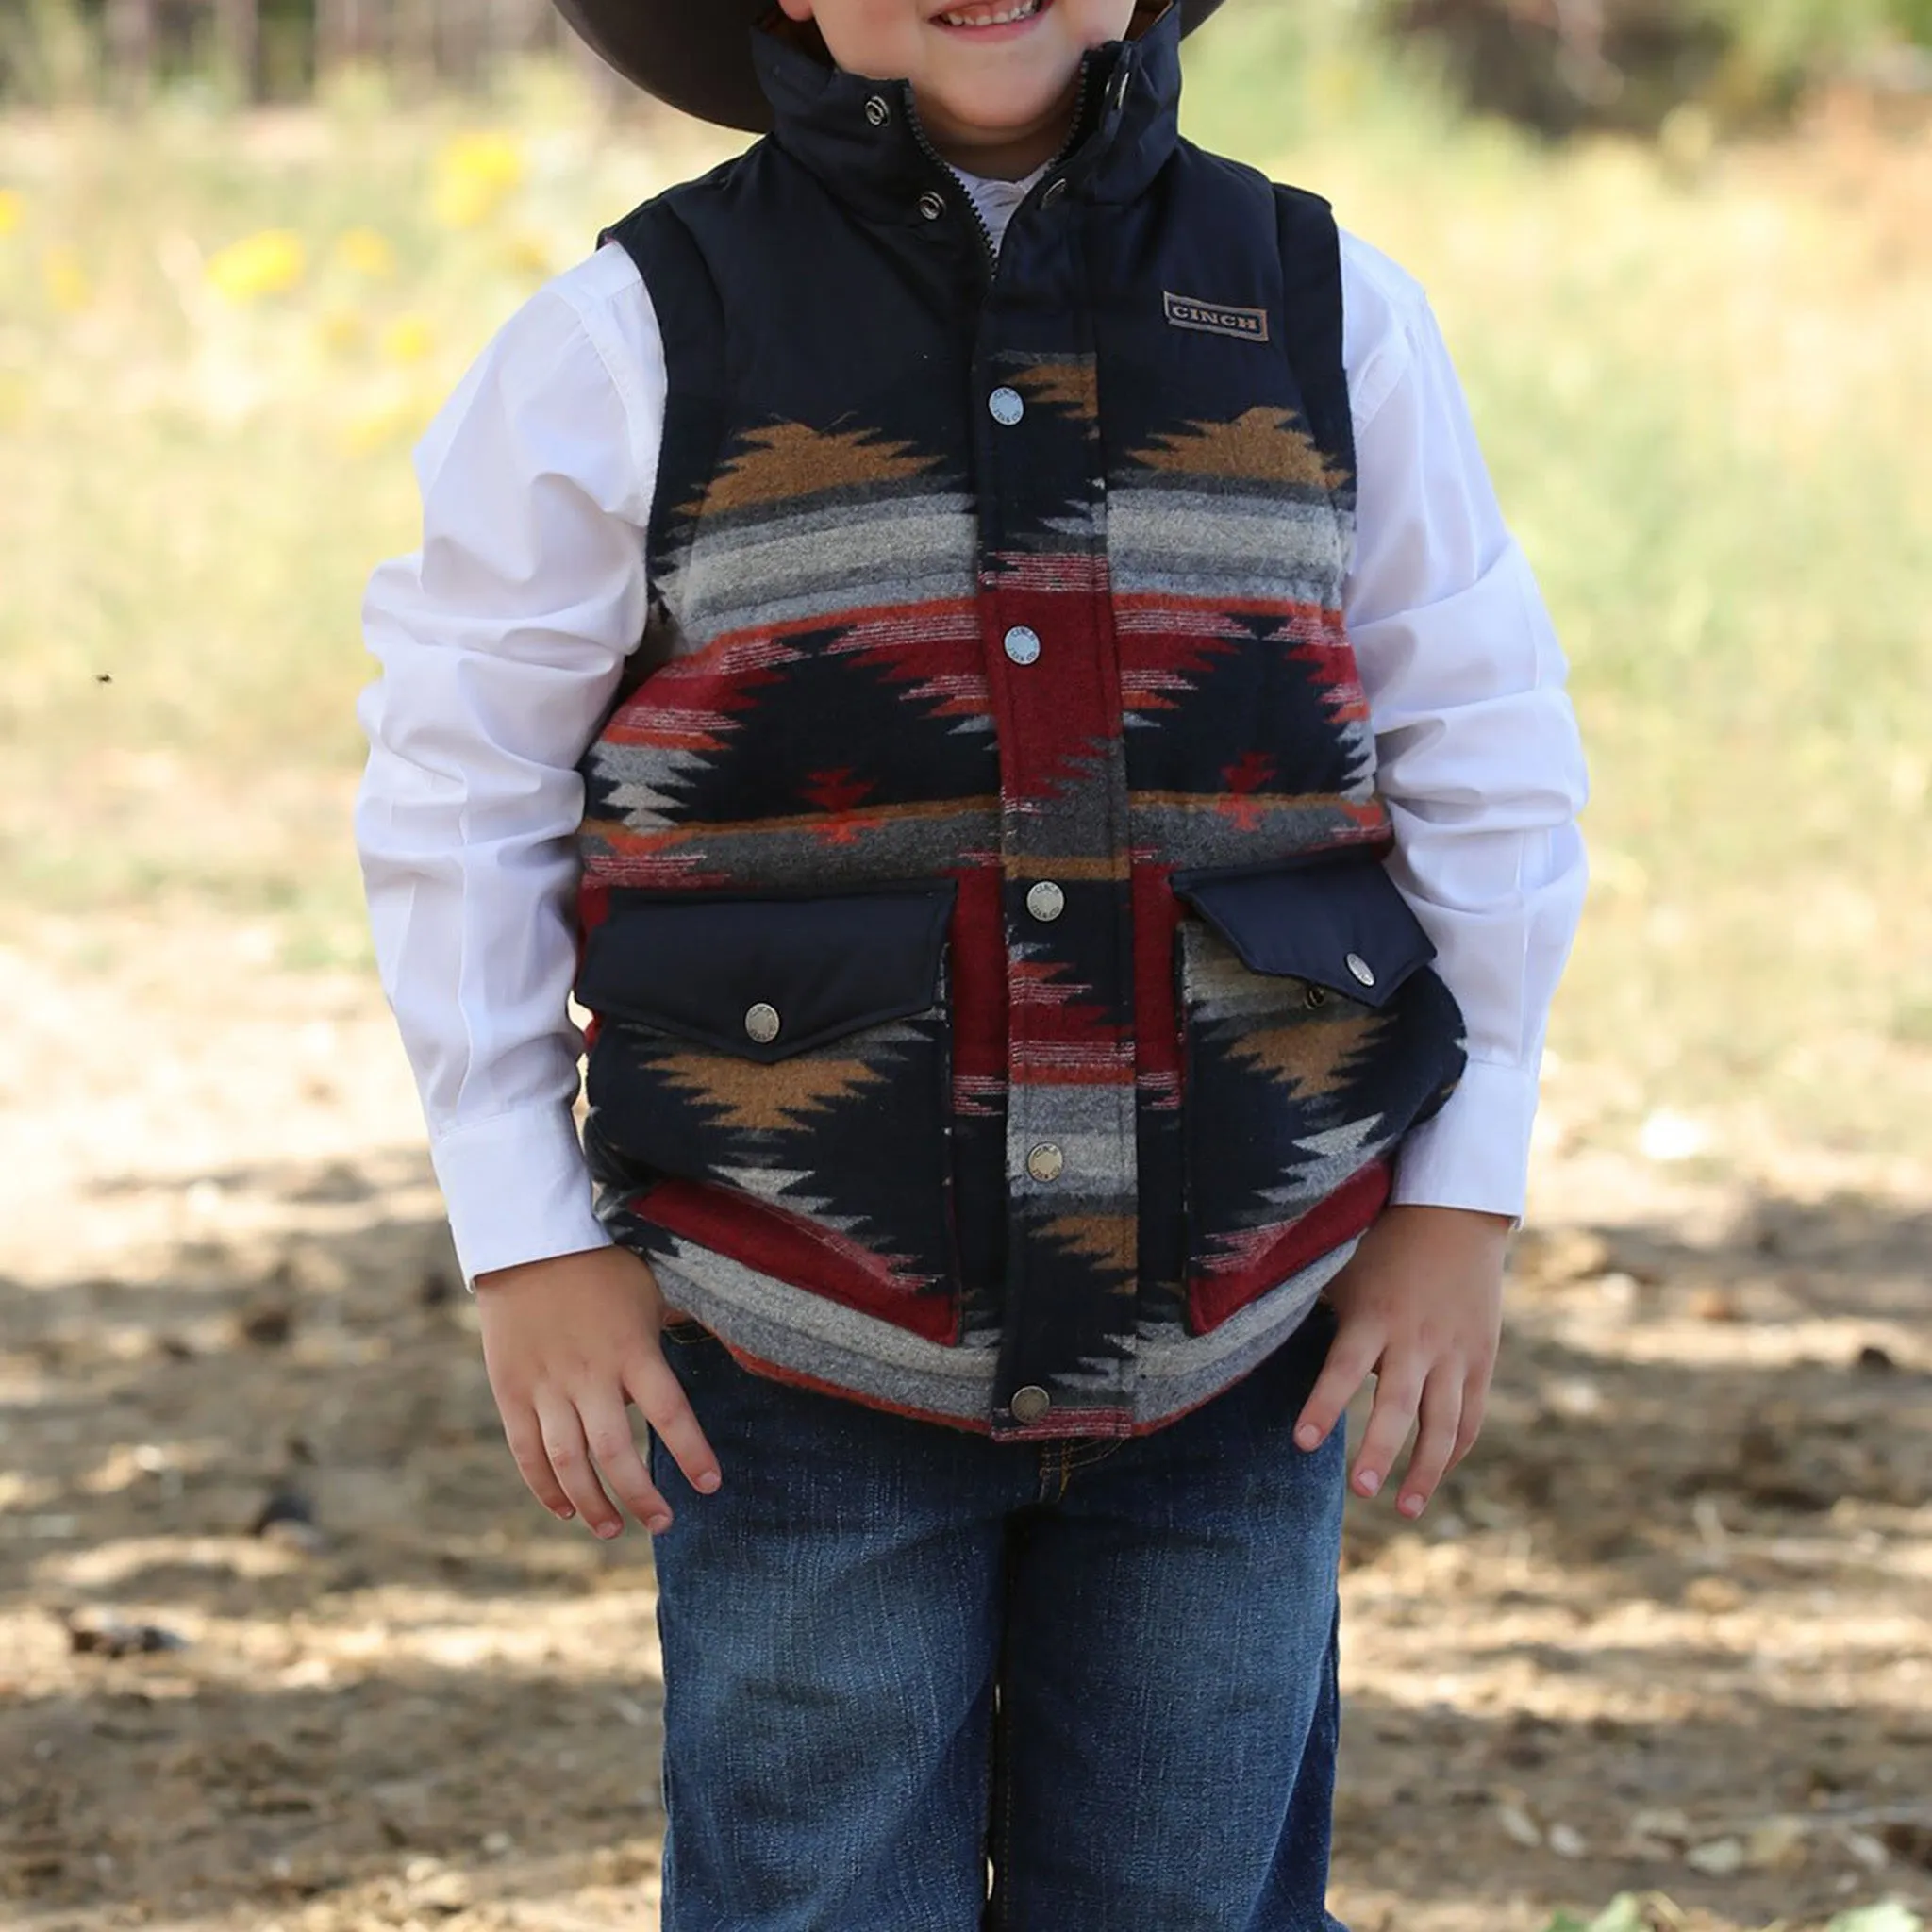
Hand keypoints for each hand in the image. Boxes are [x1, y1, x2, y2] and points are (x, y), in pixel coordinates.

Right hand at [472, 1244, 720, 1538]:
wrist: (527, 1244)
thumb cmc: (601, 1266)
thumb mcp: (650, 1289)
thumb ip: (675, 1327)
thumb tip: (728, 1339)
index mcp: (632, 1349)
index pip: (670, 1412)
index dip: (692, 1453)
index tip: (711, 1485)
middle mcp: (589, 1374)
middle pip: (614, 1453)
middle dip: (641, 1497)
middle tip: (663, 1523)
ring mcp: (546, 1386)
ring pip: (569, 1462)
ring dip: (593, 1504)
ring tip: (613, 1530)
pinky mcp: (511, 1392)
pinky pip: (527, 1452)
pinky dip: (546, 1487)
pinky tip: (567, 1510)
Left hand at [1293, 1204, 1507, 1518]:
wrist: (1456, 1215)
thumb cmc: (1382, 1243)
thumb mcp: (1340, 1268)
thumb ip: (1306, 1306)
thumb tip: (1243, 1328)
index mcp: (1373, 1317)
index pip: (1343, 1369)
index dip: (1323, 1406)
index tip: (1302, 1442)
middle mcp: (1416, 1340)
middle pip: (1399, 1407)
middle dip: (1378, 1452)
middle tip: (1358, 1492)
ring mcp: (1454, 1354)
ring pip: (1444, 1424)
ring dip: (1425, 1471)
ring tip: (1404, 1511)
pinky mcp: (1480, 1360)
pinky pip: (1469, 1416)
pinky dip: (1454, 1451)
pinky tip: (1435, 1476)